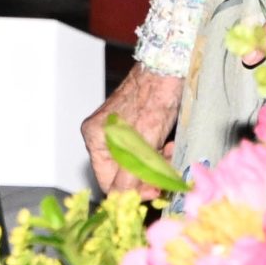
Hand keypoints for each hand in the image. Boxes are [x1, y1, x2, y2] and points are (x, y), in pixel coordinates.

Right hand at [82, 65, 185, 196]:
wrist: (170, 64)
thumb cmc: (155, 96)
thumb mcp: (143, 141)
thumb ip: (129, 173)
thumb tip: (119, 200)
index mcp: (96, 139)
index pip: (108, 180)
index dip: (130, 192)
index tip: (154, 194)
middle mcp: (103, 136)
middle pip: (123, 172)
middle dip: (147, 175)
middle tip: (166, 177)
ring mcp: (119, 130)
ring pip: (137, 161)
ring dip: (155, 163)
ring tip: (170, 153)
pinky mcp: (136, 125)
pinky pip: (144, 148)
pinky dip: (157, 151)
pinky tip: (169, 145)